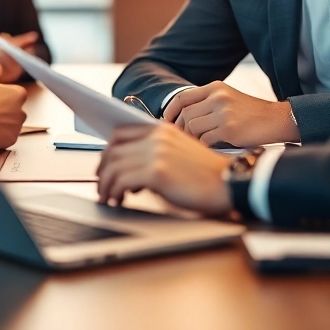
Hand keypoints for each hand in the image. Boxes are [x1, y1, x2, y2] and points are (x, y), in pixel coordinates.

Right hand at [0, 65, 26, 149]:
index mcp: (19, 94)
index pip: (16, 94)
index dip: (4, 97)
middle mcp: (22, 111)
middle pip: (16, 110)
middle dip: (6, 111)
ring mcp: (17, 126)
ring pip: (12, 124)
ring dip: (4, 123)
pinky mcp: (11, 139)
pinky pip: (8, 136)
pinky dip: (1, 135)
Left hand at [96, 123, 232, 216]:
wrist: (228, 183)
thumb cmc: (208, 174)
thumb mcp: (180, 153)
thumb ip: (156, 153)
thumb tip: (130, 170)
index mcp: (162, 129)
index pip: (121, 133)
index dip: (107, 152)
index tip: (104, 167)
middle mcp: (156, 137)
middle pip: (113, 150)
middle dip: (102, 170)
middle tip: (102, 186)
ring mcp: (156, 152)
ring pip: (114, 166)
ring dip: (106, 184)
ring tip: (108, 197)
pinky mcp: (157, 171)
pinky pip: (122, 180)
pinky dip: (115, 191)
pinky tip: (119, 200)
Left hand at [163, 82, 299, 146]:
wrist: (278, 120)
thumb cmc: (251, 114)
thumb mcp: (229, 99)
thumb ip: (207, 104)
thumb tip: (182, 118)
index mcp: (216, 88)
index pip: (182, 97)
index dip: (170, 112)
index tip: (166, 123)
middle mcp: (218, 97)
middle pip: (185, 114)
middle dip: (180, 129)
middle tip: (182, 140)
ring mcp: (224, 113)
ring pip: (192, 127)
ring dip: (192, 138)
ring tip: (198, 144)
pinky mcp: (230, 130)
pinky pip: (204, 140)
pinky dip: (203, 146)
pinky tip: (209, 149)